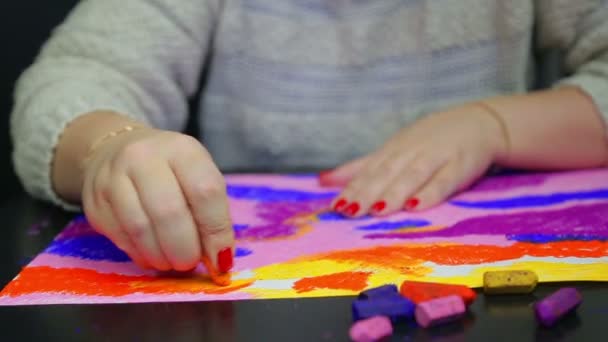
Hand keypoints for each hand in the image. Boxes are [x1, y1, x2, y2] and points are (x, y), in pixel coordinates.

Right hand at [81, 127, 233, 272]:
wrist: (115, 150)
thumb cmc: (170, 170)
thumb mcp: (197, 176)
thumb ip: (211, 213)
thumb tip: (220, 260)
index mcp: (182, 149)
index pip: (206, 192)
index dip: (216, 231)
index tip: (222, 259)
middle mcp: (144, 157)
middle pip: (170, 212)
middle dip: (185, 249)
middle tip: (191, 263)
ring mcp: (113, 178)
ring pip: (141, 229)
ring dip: (162, 257)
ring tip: (173, 263)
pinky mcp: (94, 202)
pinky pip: (121, 238)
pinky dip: (141, 255)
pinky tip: (152, 256)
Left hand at [321, 103, 507, 216]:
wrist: (478, 124)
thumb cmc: (428, 142)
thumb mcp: (391, 151)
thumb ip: (358, 168)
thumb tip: (321, 181)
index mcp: (391, 151)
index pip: (367, 172)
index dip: (351, 189)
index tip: (334, 208)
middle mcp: (409, 153)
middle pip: (385, 174)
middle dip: (366, 193)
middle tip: (349, 212)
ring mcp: (435, 158)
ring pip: (411, 177)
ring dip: (393, 193)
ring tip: (377, 210)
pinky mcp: (459, 166)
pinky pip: (443, 181)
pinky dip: (430, 193)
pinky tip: (416, 207)